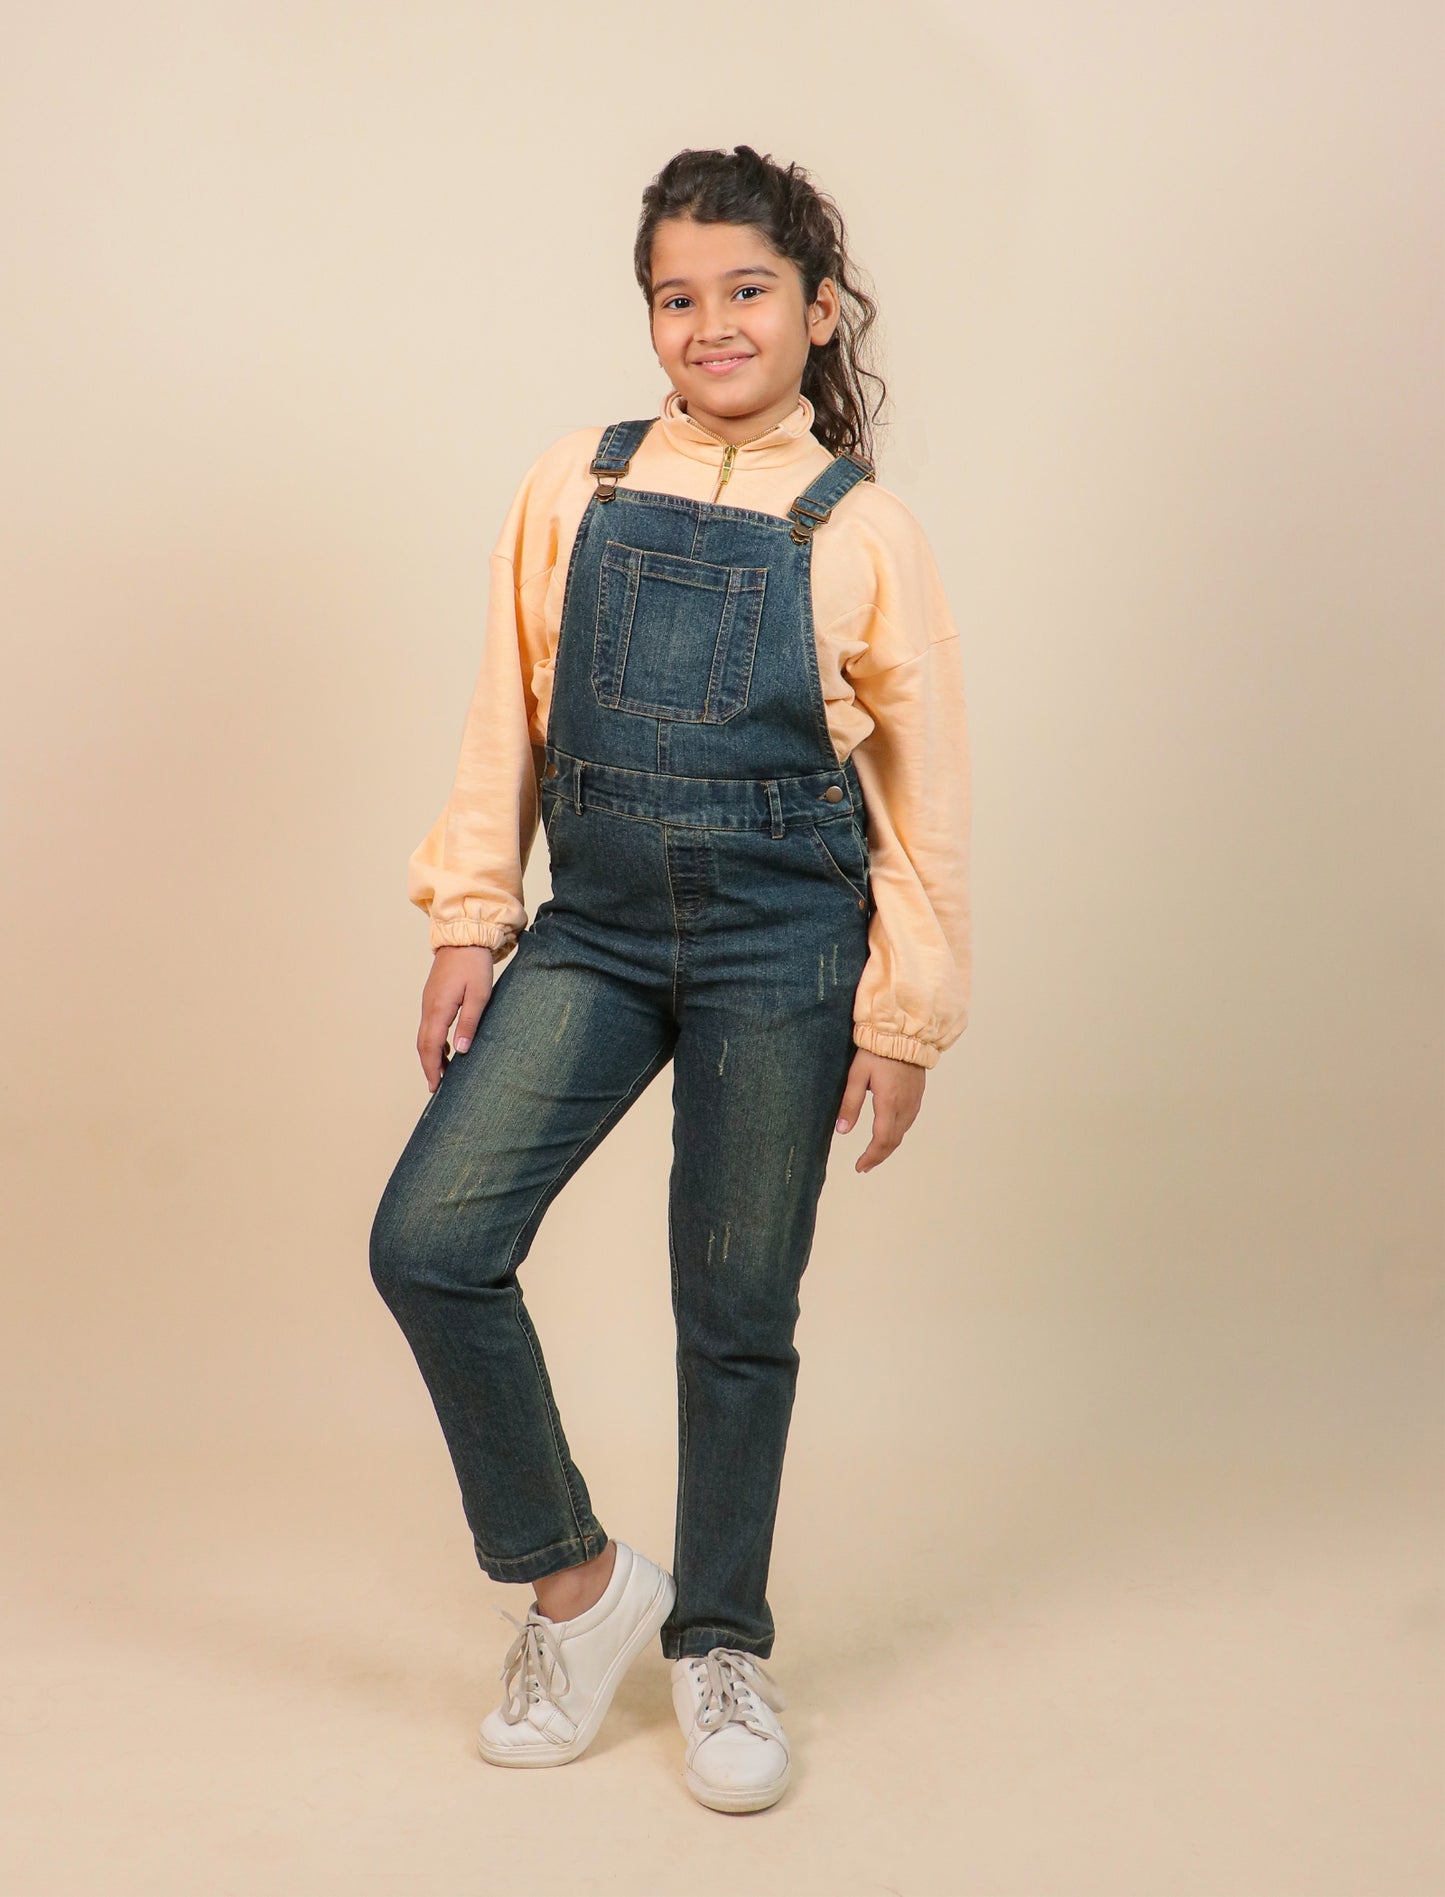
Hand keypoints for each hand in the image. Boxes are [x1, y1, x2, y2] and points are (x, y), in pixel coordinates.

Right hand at [418, 945, 495, 1091]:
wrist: (464, 937)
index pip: (430, 1046)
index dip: (431, 1068)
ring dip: (431, 1054)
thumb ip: (469, 1023)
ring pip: (425, 1035)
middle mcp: (428, 1007)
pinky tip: (446, 1047)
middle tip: (437, 1085)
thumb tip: (460, 1051)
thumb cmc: (474, 964)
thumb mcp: (479, 995)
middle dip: (429, 1066)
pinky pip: (429, 1025)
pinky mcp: (433, 996)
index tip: (435, 1086)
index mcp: (438, 1008)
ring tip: (444, 1071)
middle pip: (423, 1044)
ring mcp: (429, 1001)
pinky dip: (434, 1041)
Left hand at [834, 1047, 925, 1171]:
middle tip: (864, 1166)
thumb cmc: (877, 1050)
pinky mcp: (917, 1095)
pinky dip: (897, 1133)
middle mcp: (905, 1106)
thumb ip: (850, 1103)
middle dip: (878, 1156)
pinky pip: (908, 1121)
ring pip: (902, 1132)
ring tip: (874, 1153)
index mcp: (889, 1103)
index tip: (860, 1166)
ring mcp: (914, 1101)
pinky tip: (889, 1133)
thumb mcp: (857, 1075)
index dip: (871, 1157)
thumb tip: (842, 1130)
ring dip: (888, 1146)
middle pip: (893, 1141)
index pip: (881, 1140)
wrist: (905, 1033)